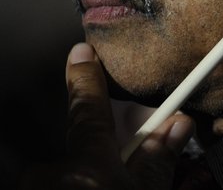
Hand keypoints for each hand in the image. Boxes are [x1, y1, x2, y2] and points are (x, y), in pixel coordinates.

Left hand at [21, 43, 194, 188]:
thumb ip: (159, 159)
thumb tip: (178, 124)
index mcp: (88, 164)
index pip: (89, 109)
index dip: (87, 78)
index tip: (81, 52)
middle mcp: (53, 174)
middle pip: (84, 144)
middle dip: (104, 147)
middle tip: (124, 167)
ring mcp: (38, 188)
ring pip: (69, 169)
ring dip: (89, 174)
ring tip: (109, 182)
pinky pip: (57, 184)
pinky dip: (76, 184)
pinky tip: (93, 188)